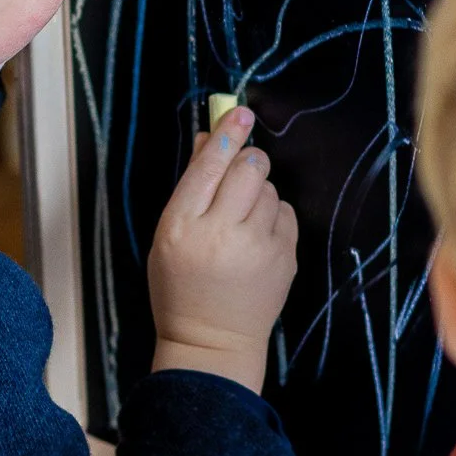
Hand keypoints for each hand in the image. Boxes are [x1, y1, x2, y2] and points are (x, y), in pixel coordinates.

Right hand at [149, 107, 297, 394]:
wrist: (212, 342)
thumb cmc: (181, 285)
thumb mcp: (169, 235)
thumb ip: (190, 187)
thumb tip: (211, 138)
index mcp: (182, 226)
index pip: (209, 166)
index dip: (227, 134)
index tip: (239, 113)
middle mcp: (220, 234)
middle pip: (249, 168)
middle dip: (247, 161)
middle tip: (239, 176)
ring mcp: (257, 248)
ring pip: (270, 189)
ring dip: (258, 194)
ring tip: (241, 222)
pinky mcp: (284, 259)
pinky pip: (285, 213)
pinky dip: (273, 216)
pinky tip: (257, 238)